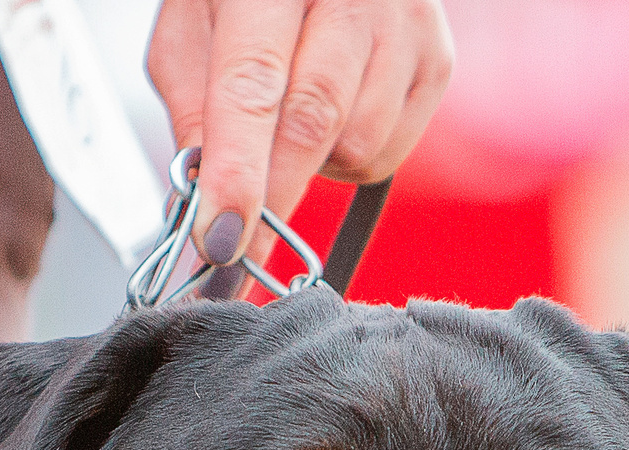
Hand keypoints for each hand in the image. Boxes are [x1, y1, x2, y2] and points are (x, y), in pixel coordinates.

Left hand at [148, 0, 453, 270]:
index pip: (252, 84)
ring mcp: (404, 24)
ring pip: (357, 146)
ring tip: (290, 124)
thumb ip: (192, 106)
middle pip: (314, 121)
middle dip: (272, 195)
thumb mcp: (193, 25)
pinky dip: (350, 158)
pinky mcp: (436, 60)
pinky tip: (334, 118)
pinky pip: (389, 153)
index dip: (237, 172)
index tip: (221, 239)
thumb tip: (203, 199)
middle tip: (238, 246)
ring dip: (313, 166)